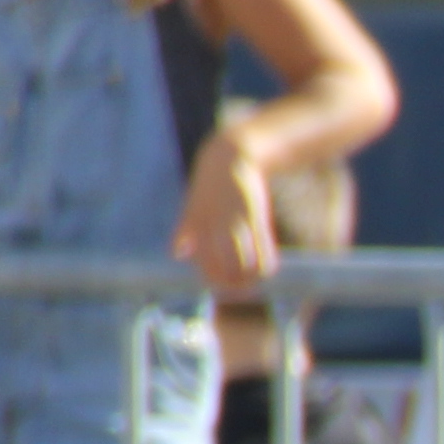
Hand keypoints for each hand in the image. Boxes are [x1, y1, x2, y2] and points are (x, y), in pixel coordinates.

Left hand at [174, 133, 276, 296]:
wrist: (233, 157)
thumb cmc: (212, 185)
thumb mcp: (193, 205)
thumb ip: (185, 230)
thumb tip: (177, 255)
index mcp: (198, 228)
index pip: (208, 269)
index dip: (219, 284)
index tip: (229, 286)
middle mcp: (214, 227)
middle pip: (226, 272)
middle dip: (237, 286)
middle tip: (244, 287)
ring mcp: (235, 223)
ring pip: (245, 266)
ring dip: (251, 279)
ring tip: (255, 280)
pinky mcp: (255, 217)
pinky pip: (265, 253)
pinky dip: (266, 266)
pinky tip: (266, 266)